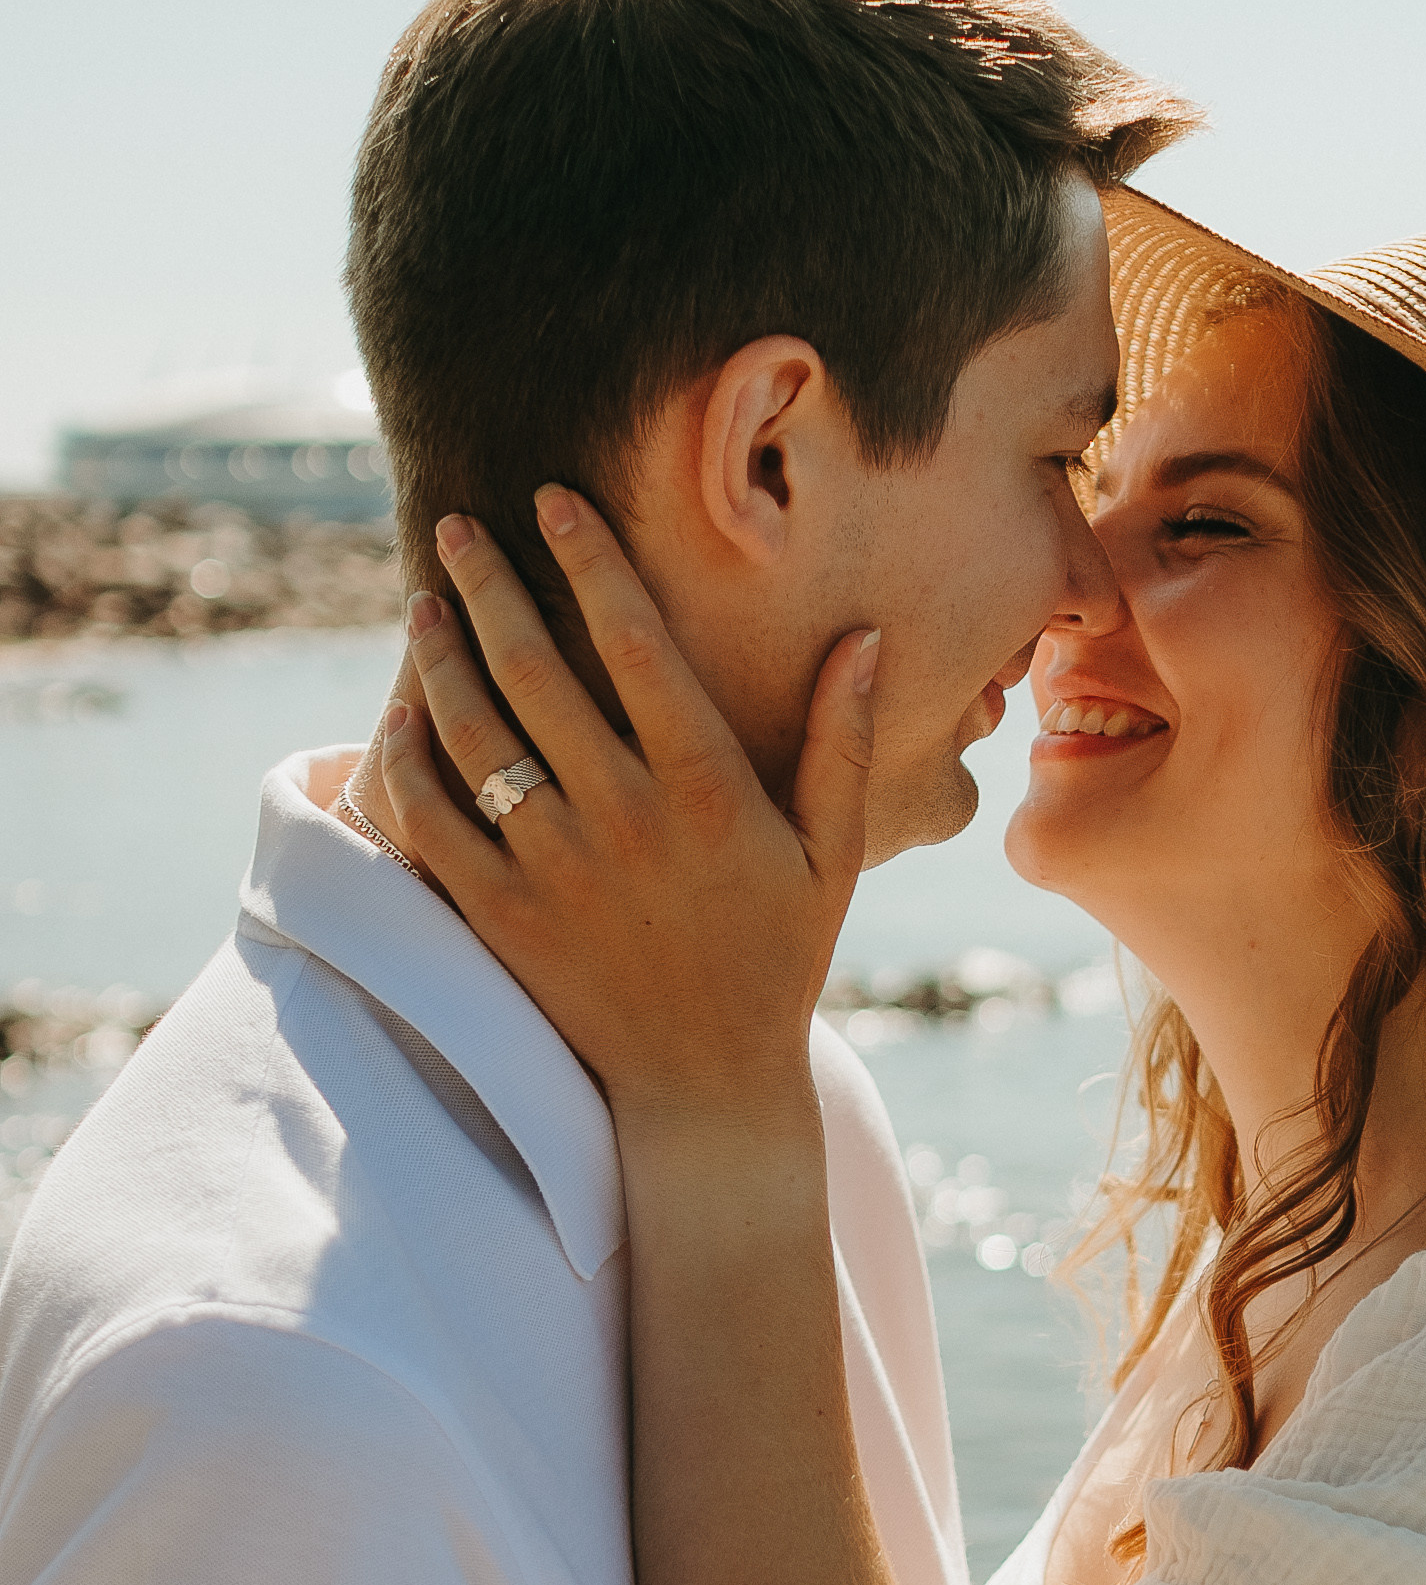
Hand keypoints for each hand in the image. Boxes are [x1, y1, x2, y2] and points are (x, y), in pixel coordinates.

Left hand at [379, 493, 877, 1132]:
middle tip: (456, 524)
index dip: (591, 560)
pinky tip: (401, 716)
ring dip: (442, 656)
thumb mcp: (831, 853)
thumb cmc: (777, 960)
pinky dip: (408, 763)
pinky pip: (432, 822)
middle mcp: (624, 819)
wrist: (707, 1087)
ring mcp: (554, 870)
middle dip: (489, 583)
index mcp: (708, 791)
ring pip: (476, 735)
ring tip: (426, 603)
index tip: (553, 497)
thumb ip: (843, 742)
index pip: (636, 645)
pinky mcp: (501, 917)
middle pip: (535, 670)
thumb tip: (864, 636)